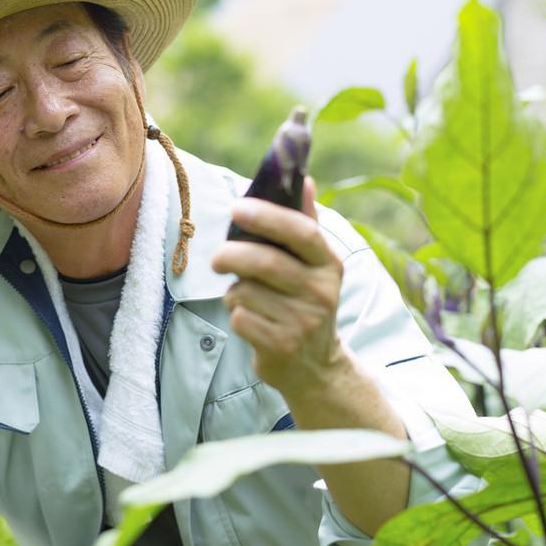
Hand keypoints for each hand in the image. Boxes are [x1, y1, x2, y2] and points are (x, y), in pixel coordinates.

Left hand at [212, 176, 348, 398]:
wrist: (316, 366)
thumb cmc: (305, 302)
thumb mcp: (314, 266)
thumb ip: (305, 223)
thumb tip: (305, 178)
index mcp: (329, 265)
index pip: (302, 232)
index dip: (268, 216)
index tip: (236, 206)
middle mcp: (321, 292)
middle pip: (266, 263)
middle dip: (232, 255)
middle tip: (216, 258)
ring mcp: (303, 322)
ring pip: (247, 292)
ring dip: (235, 292)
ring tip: (245, 297)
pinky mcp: (282, 346)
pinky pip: (241, 319)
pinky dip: (236, 315)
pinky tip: (249, 320)